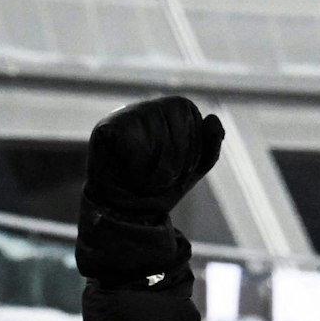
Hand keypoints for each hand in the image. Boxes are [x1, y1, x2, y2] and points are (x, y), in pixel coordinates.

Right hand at [85, 96, 224, 219]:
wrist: (125, 213)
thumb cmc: (158, 188)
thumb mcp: (192, 170)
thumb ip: (209, 146)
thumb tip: (213, 118)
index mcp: (172, 111)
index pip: (195, 122)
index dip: (191, 154)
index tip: (177, 171)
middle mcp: (149, 107)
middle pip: (177, 133)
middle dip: (174, 166)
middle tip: (158, 179)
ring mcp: (125, 115)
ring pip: (157, 139)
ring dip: (156, 170)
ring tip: (143, 177)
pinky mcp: (105, 129)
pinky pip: (132, 145)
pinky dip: (135, 167)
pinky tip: (127, 171)